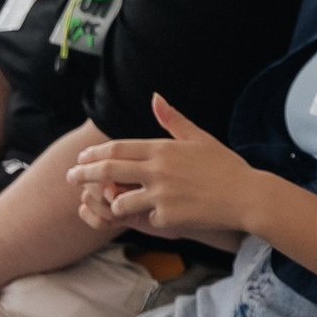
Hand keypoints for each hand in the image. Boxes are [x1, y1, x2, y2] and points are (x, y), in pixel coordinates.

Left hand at [66, 95, 262, 241]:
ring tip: (112, 204)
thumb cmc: (225, 166)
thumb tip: (155, 97)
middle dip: (82, 174)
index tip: (81, 158)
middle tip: (69, 178)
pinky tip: (160, 215)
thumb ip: (173, 120)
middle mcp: (157, 170)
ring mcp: (160, 195)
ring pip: (119, 200)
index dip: (94, 153)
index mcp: (163, 148)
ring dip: (113, 202)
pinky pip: (146, 219)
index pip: (117, 148)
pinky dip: (149, 218)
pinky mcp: (167, 217)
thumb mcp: (199, 138)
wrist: (246, 196)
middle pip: (107, 170)